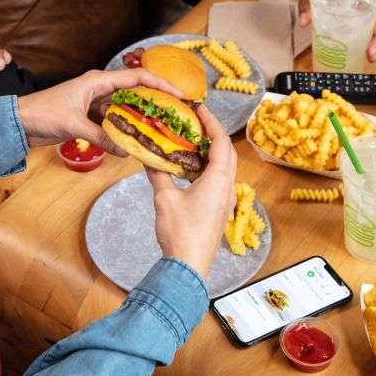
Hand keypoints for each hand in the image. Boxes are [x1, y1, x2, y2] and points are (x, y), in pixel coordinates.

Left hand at [17, 67, 182, 150]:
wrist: (19, 122)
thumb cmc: (43, 113)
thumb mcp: (74, 125)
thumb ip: (101, 136)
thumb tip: (125, 150)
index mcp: (97, 81)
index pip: (136, 78)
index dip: (159, 84)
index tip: (178, 95)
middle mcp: (99, 89)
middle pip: (134, 92)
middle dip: (154, 102)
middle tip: (174, 115)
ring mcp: (95, 103)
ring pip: (124, 109)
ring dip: (139, 118)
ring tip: (159, 129)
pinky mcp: (90, 116)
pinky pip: (113, 121)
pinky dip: (123, 129)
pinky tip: (134, 139)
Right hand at [145, 106, 236, 280]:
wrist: (189, 267)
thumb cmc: (180, 232)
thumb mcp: (164, 198)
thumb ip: (158, 174)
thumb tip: (148, 156)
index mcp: (218, 179)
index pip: (221, 142)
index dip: (212, 122)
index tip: (200, 109)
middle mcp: (227, 187)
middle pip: (227, 153)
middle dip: (214, 135)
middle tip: (196, 122)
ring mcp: (226, 200)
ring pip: (225, 167)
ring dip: (212, 152)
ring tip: (193, 142)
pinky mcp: (220, 210)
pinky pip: (220, 181)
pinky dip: (209, 168)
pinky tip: (192, 170)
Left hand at [287, 0, 375, 61]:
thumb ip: (306, 4)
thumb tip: (304, 21)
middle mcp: (360, 1)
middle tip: (371, 52)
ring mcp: (355, 12)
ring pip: (371, 28)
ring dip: (373, 44)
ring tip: (371, 57)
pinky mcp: (348, 21)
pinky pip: (359, 32)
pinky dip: (362, 43)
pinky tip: (363, 56)